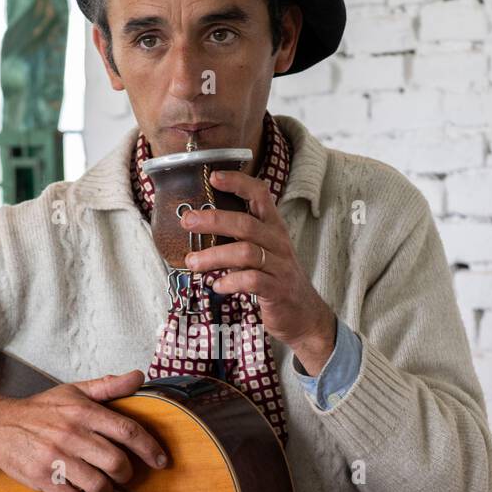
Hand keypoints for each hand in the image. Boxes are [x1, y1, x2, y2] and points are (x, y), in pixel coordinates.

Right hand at [0, 369, 168, 491]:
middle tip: (120, 474)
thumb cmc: (40, 410)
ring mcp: (56, 457)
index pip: (128, 431)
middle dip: (126, 474)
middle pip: (117, 463)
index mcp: (83, 411)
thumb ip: (108, 386)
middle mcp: (71, 433)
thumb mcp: (73, 391)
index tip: (161, 460)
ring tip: (100, 485)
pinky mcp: (42, 478)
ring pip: (98, 485)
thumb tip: (139, 376)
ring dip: (105, 490)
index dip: (150, 448)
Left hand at [180, 168, 336, 374]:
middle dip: (213, 220)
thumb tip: (200, 226)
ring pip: (246, 253)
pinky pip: (253, 281)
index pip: (260, 195)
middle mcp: (278, 243)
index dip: (238, 182)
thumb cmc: (276, 279)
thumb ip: (239, 238)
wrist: (304, 315)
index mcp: (273, 228)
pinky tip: (217, 286)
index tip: (213, 177)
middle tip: (187, 221)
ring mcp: (280, 267)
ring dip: (214, 256)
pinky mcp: (278, 290)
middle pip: (246, 224)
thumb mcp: (264, 252)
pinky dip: (231, 282)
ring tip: (192, 263)